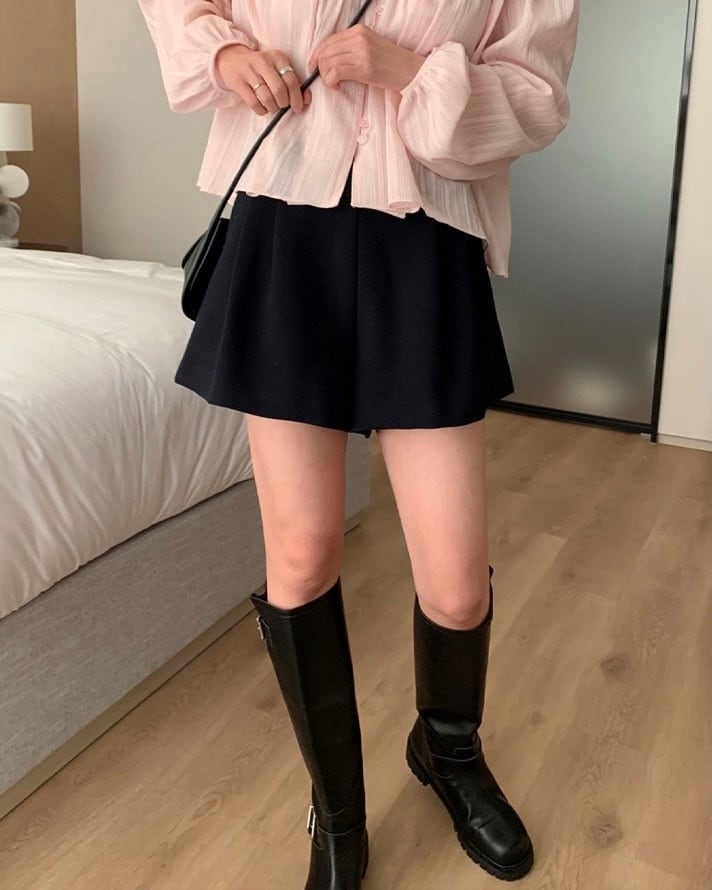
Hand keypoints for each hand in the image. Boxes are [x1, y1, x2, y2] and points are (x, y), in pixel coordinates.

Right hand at [215, 45, 312, 114]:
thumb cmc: (260, 69)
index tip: (298, 108)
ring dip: (272, 108)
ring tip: (272, 106)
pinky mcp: (238, 82)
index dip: (297, 97)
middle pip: (279, 90)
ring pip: (267, 98)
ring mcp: (249, 71)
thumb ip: (292, 83)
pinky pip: (254, 103)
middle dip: (283, 103)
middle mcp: (263, 61)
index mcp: (277, 57)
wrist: (232, 60)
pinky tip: (262, 108)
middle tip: (282, 105)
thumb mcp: (277, 70)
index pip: (291, 79)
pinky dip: (261, 110)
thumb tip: (306, 99)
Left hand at [307, 23, 425, 91]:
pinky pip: (335, 72)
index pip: (328, 40)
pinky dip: (331, 82)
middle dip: (320, 68)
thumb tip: (328, 59)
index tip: (314, 67)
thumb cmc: (390, 64)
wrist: (410, 71)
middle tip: (327, 80)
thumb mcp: (369, 48)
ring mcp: (361, 51)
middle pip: (325, 51)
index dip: (317, 55)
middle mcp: (359, 38)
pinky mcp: (364, 67)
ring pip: (328, 62)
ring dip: (326, 77)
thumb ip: (351, 48)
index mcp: (359, 30)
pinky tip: (338, 87)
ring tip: (335, 84)